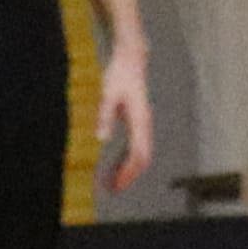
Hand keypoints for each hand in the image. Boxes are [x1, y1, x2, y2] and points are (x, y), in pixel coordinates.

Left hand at [93, 44, 154, 196]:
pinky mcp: (138, 122)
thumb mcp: (108, 94)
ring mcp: (143, 124)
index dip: (128, 172)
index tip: (116, 184)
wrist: (131, 59)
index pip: (138, 154)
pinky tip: (114, 165)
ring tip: (112, 182)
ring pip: (141, 154)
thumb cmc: (119, 75)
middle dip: (129, 176)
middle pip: (143, 158)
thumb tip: (102, 138)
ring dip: (128, 169)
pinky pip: (136, 147)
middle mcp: (145, 125)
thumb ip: (105, 116)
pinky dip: (126, 159)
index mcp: (140, 120)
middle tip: (112, 189)